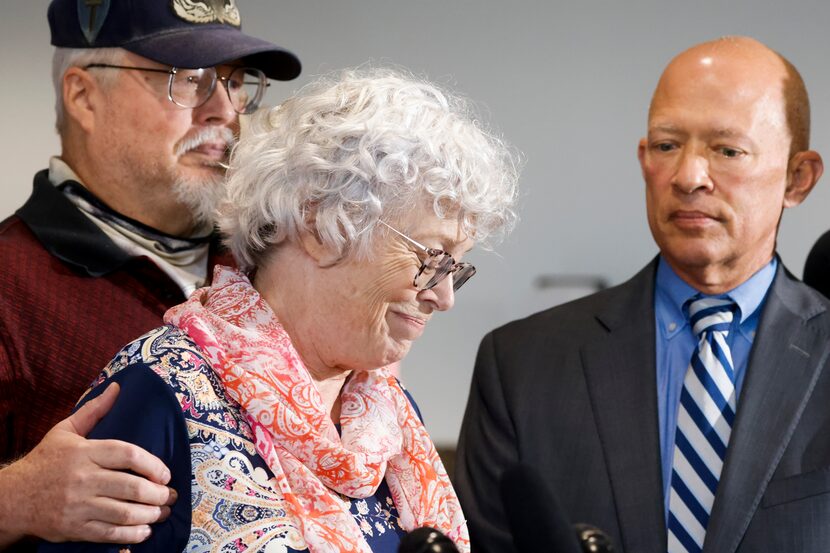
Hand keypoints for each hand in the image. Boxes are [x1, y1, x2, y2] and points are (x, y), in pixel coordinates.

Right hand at [0, 383, 176, 546]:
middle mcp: (82, 479)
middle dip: (158, 494)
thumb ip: (94, 410)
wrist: (12, 498)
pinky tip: (144, 531)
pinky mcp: (73, 528)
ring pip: (123, 512)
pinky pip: (108, 534)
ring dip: (150, 515)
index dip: (153, 464)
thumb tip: (118, 386)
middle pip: (130, 487)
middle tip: (169, 496)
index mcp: (84, 452)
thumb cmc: (45, 461)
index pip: (128, 454)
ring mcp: (78, 506)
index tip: (165, 473)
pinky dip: (131, 535)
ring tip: (162, 513)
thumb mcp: (65, 431)